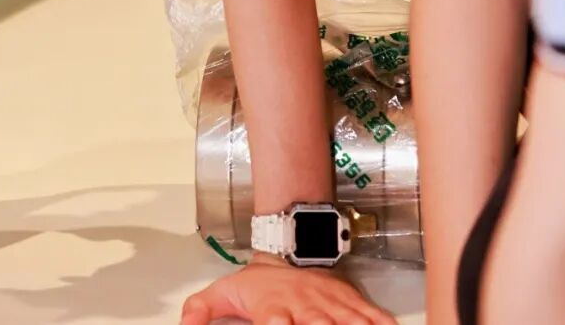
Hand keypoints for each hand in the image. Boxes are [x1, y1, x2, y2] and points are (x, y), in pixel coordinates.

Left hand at [180, 254, 394, 324]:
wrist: (287, 247)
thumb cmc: (258, 281)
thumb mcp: (224, 292)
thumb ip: (202, 310)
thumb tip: (184, 324)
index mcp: (274, 309)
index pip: (275, 321)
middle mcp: (304, 308)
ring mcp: (329, 305)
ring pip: (347, 321)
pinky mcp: (348, 302)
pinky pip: (369, 315)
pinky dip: (381, 321)